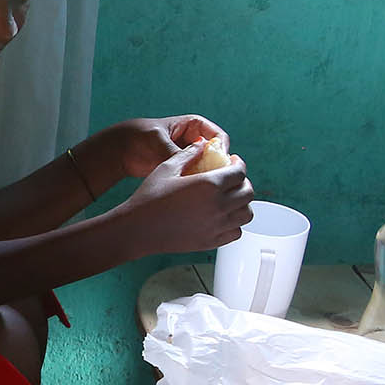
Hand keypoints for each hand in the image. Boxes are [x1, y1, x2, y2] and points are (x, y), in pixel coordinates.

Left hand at [76, 115, 226, 186]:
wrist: (123, 150)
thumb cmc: (139, 137)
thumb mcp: (157, 141)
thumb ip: (174, 152)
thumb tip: (191, 167)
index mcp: (195, 125)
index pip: (219, 137)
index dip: (222, 151)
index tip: (218, 166)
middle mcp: (197, 141)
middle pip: (218, 156)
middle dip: (217, 168)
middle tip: (210, 182)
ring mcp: (192, 157)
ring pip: (210, 169)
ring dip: (207, 178)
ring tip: (197, 188)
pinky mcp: (185, 170)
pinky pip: (198, 178)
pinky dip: (196, 185)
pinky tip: (190, 192)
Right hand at [116, 139, 253, 254]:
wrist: (137, 229)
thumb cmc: (148, 199)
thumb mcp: (167, 168)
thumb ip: (188, 153)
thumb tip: (202, 143)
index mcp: (209, 184)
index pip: (240, 172)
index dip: (238, 164)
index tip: (233, 162)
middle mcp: (217, 206)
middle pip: (248, 192)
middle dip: (243, 182)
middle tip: (234, 179)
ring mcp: (216, 226)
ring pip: (246, 213)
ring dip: (243, 203)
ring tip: (231, 198)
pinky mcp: (212, 241)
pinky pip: (236, 232)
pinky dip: (235, 223)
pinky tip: (223, 216)